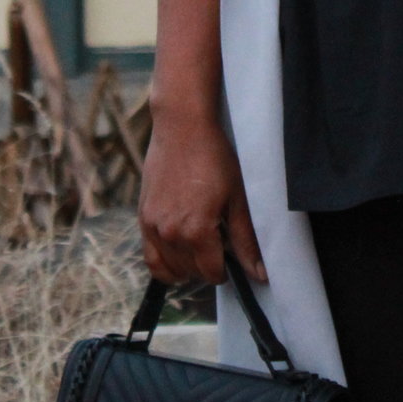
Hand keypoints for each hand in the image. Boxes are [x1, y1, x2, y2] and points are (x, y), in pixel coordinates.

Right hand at [138, 108, 266, 286]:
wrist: (182, 128)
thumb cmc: (214, 158)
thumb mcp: (237, 198)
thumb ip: (245, 240)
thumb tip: (259, 273)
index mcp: (197, 230)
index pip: (211, 273)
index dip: (224, 271)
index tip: (230, 261)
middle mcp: (171, 233)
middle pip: (191, 272)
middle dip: (207, 267)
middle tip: (218, 249)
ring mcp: (153, 226)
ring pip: (170, 269)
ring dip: (187, 267)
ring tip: (201, 250)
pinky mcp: (143, 217)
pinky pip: (150, 258)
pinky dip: (164, 265)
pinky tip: (178, 255)